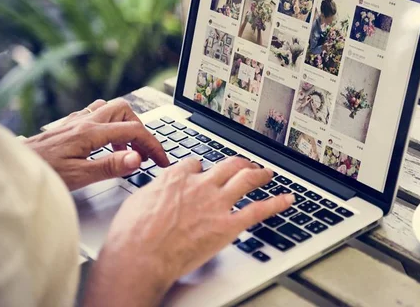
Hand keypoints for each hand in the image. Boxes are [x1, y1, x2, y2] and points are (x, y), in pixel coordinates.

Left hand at [24, 99, 168, 189]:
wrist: (15, 167)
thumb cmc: (42, 173)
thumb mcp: (79, 176)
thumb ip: (111, 166)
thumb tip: (138, 158)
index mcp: (91, 133)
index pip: (133, 132)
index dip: (153, 146)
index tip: (161, 160)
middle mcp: (84, 121)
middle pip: (125, 111)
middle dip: (140, 130)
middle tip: (144, 152)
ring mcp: (75, 121)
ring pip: (110, 109)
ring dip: (124, 126)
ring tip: (126, 151)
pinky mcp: (68, 126)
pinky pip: (96, 115)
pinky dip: (108, 126)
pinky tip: (104, 145)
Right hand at [84, 157, 293, 306]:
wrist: (140, 257)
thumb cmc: (132, 235)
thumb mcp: (137, 202)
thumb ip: (155, 192)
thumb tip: (158, 192)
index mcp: (176, 178)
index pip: (196, 163)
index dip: (202, 167)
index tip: (204, 171)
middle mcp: (200, 185)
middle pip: (227, 165)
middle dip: (238, 163)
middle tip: (245, 164)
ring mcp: (216, 204)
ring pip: (245, 180)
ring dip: (259, 174)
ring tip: (267, 172)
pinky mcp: (227, 225)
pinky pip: (258, 210)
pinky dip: (276, 203)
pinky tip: (287, 199)